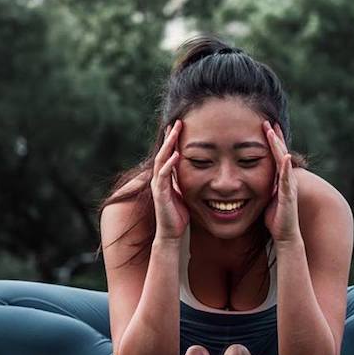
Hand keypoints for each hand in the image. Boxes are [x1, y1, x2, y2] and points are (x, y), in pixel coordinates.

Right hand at [151, 119, 189, 239]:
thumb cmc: (179, 213)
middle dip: (170, 137)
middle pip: (163, 152)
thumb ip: (184, 179)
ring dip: (169, 146)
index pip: (168, 153)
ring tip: (175, 132)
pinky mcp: (160, 195)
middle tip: (177, 121)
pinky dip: (169, 165)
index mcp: (165, 177)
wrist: (172, 233)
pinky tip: (176, 155)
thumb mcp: (184, 191)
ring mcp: (158, 186)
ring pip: (161, 161)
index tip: (179, 125)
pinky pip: (163, 177)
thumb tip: (196, 168)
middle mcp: (159, 179)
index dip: (172, 139)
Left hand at [263, 120, 299, 242]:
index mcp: (280, 179)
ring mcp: (289, 186)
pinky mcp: (288, 196)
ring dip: (278, 146)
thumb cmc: (276, 218)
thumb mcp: (266, 197)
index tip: (266, 125)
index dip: (272, 140)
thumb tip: (250, 179)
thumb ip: (262, 186)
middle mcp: (287, 179)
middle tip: (268, 121)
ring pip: (283, 162)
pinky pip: (286, 179)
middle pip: (280, 153)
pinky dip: (285, 167)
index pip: (276, 155)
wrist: (286, 235)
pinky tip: (284, 157)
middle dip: (275, 137)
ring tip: (273, 131)